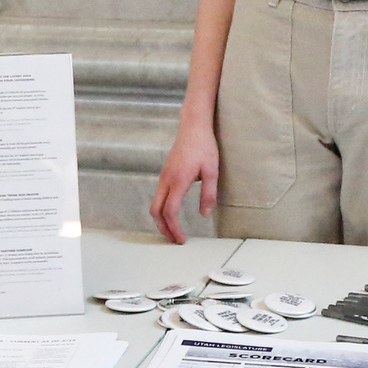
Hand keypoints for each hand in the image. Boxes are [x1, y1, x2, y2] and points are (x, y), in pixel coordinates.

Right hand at [151, 122, 218, 244]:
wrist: (193, 127)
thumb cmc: (204, 147)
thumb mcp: (212, 171)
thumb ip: (208, 194)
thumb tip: (205, 215)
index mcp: (178, 181)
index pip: (170, 211)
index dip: (174, 228)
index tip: (182, 239)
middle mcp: (166, 180)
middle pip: (156, 212)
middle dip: (163, 229)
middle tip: (175, 240)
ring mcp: (163, 176)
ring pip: (155, 205)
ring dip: (162, 220)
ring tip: (174, 230)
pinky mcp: (165, 174)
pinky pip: (159, 196)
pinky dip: (163, 210)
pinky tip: (173, 214)